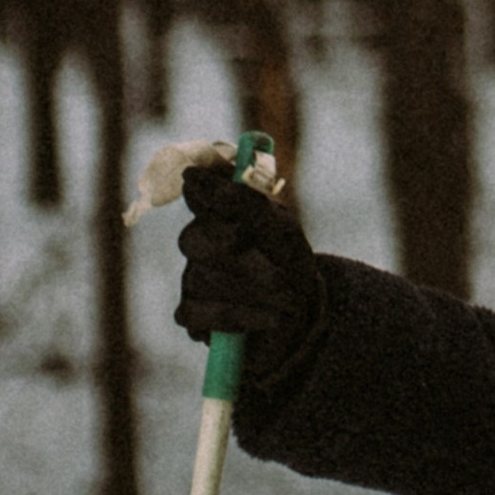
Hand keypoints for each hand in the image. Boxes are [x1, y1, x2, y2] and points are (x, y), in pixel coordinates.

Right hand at [173, 158, 323, 351]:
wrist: (304, 315)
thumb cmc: (290, 263)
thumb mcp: (281, 230)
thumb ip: (243, 203)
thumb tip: (192, 176)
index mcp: (221, 212)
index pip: (199, 191)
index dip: (207, 190)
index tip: (234, 203)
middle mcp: (199, 240)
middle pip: (194, 239)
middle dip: (244, 260)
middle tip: (284, 274)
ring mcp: (190, 277)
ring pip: (201, 279)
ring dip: (253, 291)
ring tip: (288, 299)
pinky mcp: (190, 314)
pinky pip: (200, 313)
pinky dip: (242, 317)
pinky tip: (271, 319)